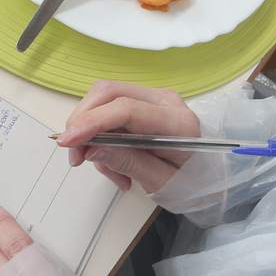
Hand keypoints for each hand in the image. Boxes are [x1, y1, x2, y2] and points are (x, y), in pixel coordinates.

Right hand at [55, 80, 199, 193]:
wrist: (207, 175)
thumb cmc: (191, 182)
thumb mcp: (161, 183)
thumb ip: (127, 163)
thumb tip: (91, 149)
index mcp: (177, 122)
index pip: (126, 109)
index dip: (91, 122)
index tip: (68, 141)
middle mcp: (165, 100)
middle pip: (109, 92)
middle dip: (82, 122)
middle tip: (76, 157)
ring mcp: (154, 98)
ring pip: (104, 98)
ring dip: (90, 131)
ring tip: (105, 168)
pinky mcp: (144, 102)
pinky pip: (109, 108)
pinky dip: (100, 134)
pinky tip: (112, 160)